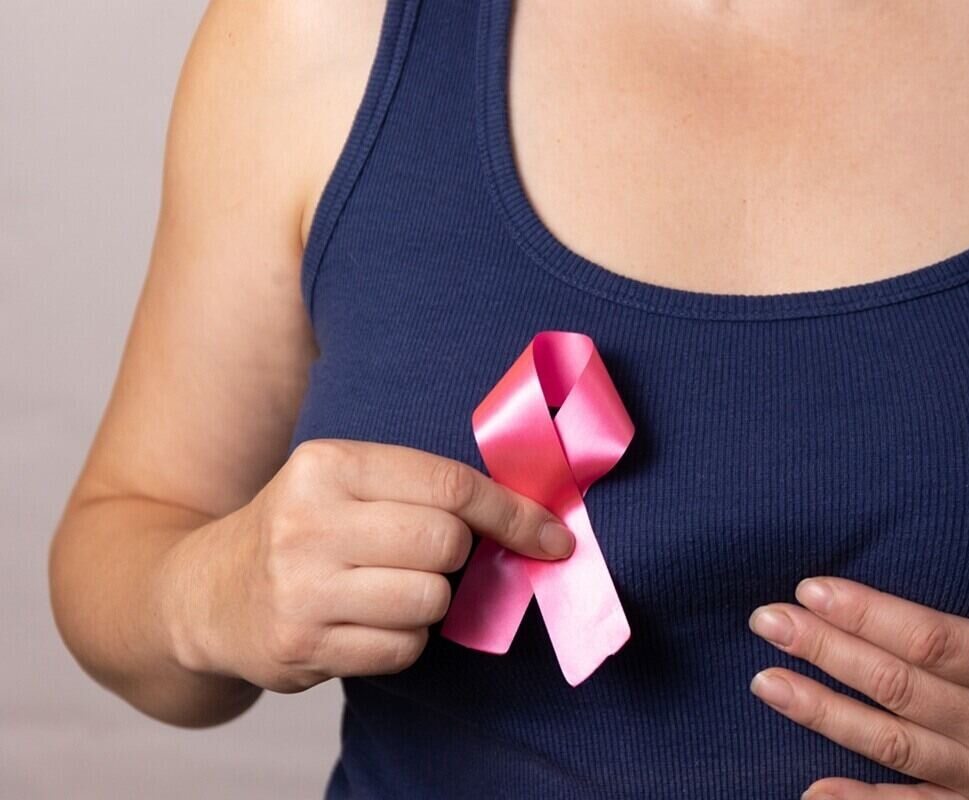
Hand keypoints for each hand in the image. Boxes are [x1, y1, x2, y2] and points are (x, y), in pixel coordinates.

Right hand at [158, 439, 575, 692]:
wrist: (202, 593)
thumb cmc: (301, 530)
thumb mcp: (345, 482)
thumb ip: (424, 487)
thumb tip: (538, 519)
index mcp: (327, 465)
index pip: (449, 485)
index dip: (513, 513)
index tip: (553, 536)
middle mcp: (307, 523)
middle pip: (447, 544)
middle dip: (457, 557)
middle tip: (425, 558)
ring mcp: (300, 588)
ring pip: (432, 600)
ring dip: (431, 602)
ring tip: (387, 590)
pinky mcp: (301, 646)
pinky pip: (404, 648)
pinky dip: (403, 641)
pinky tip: (365, 623)